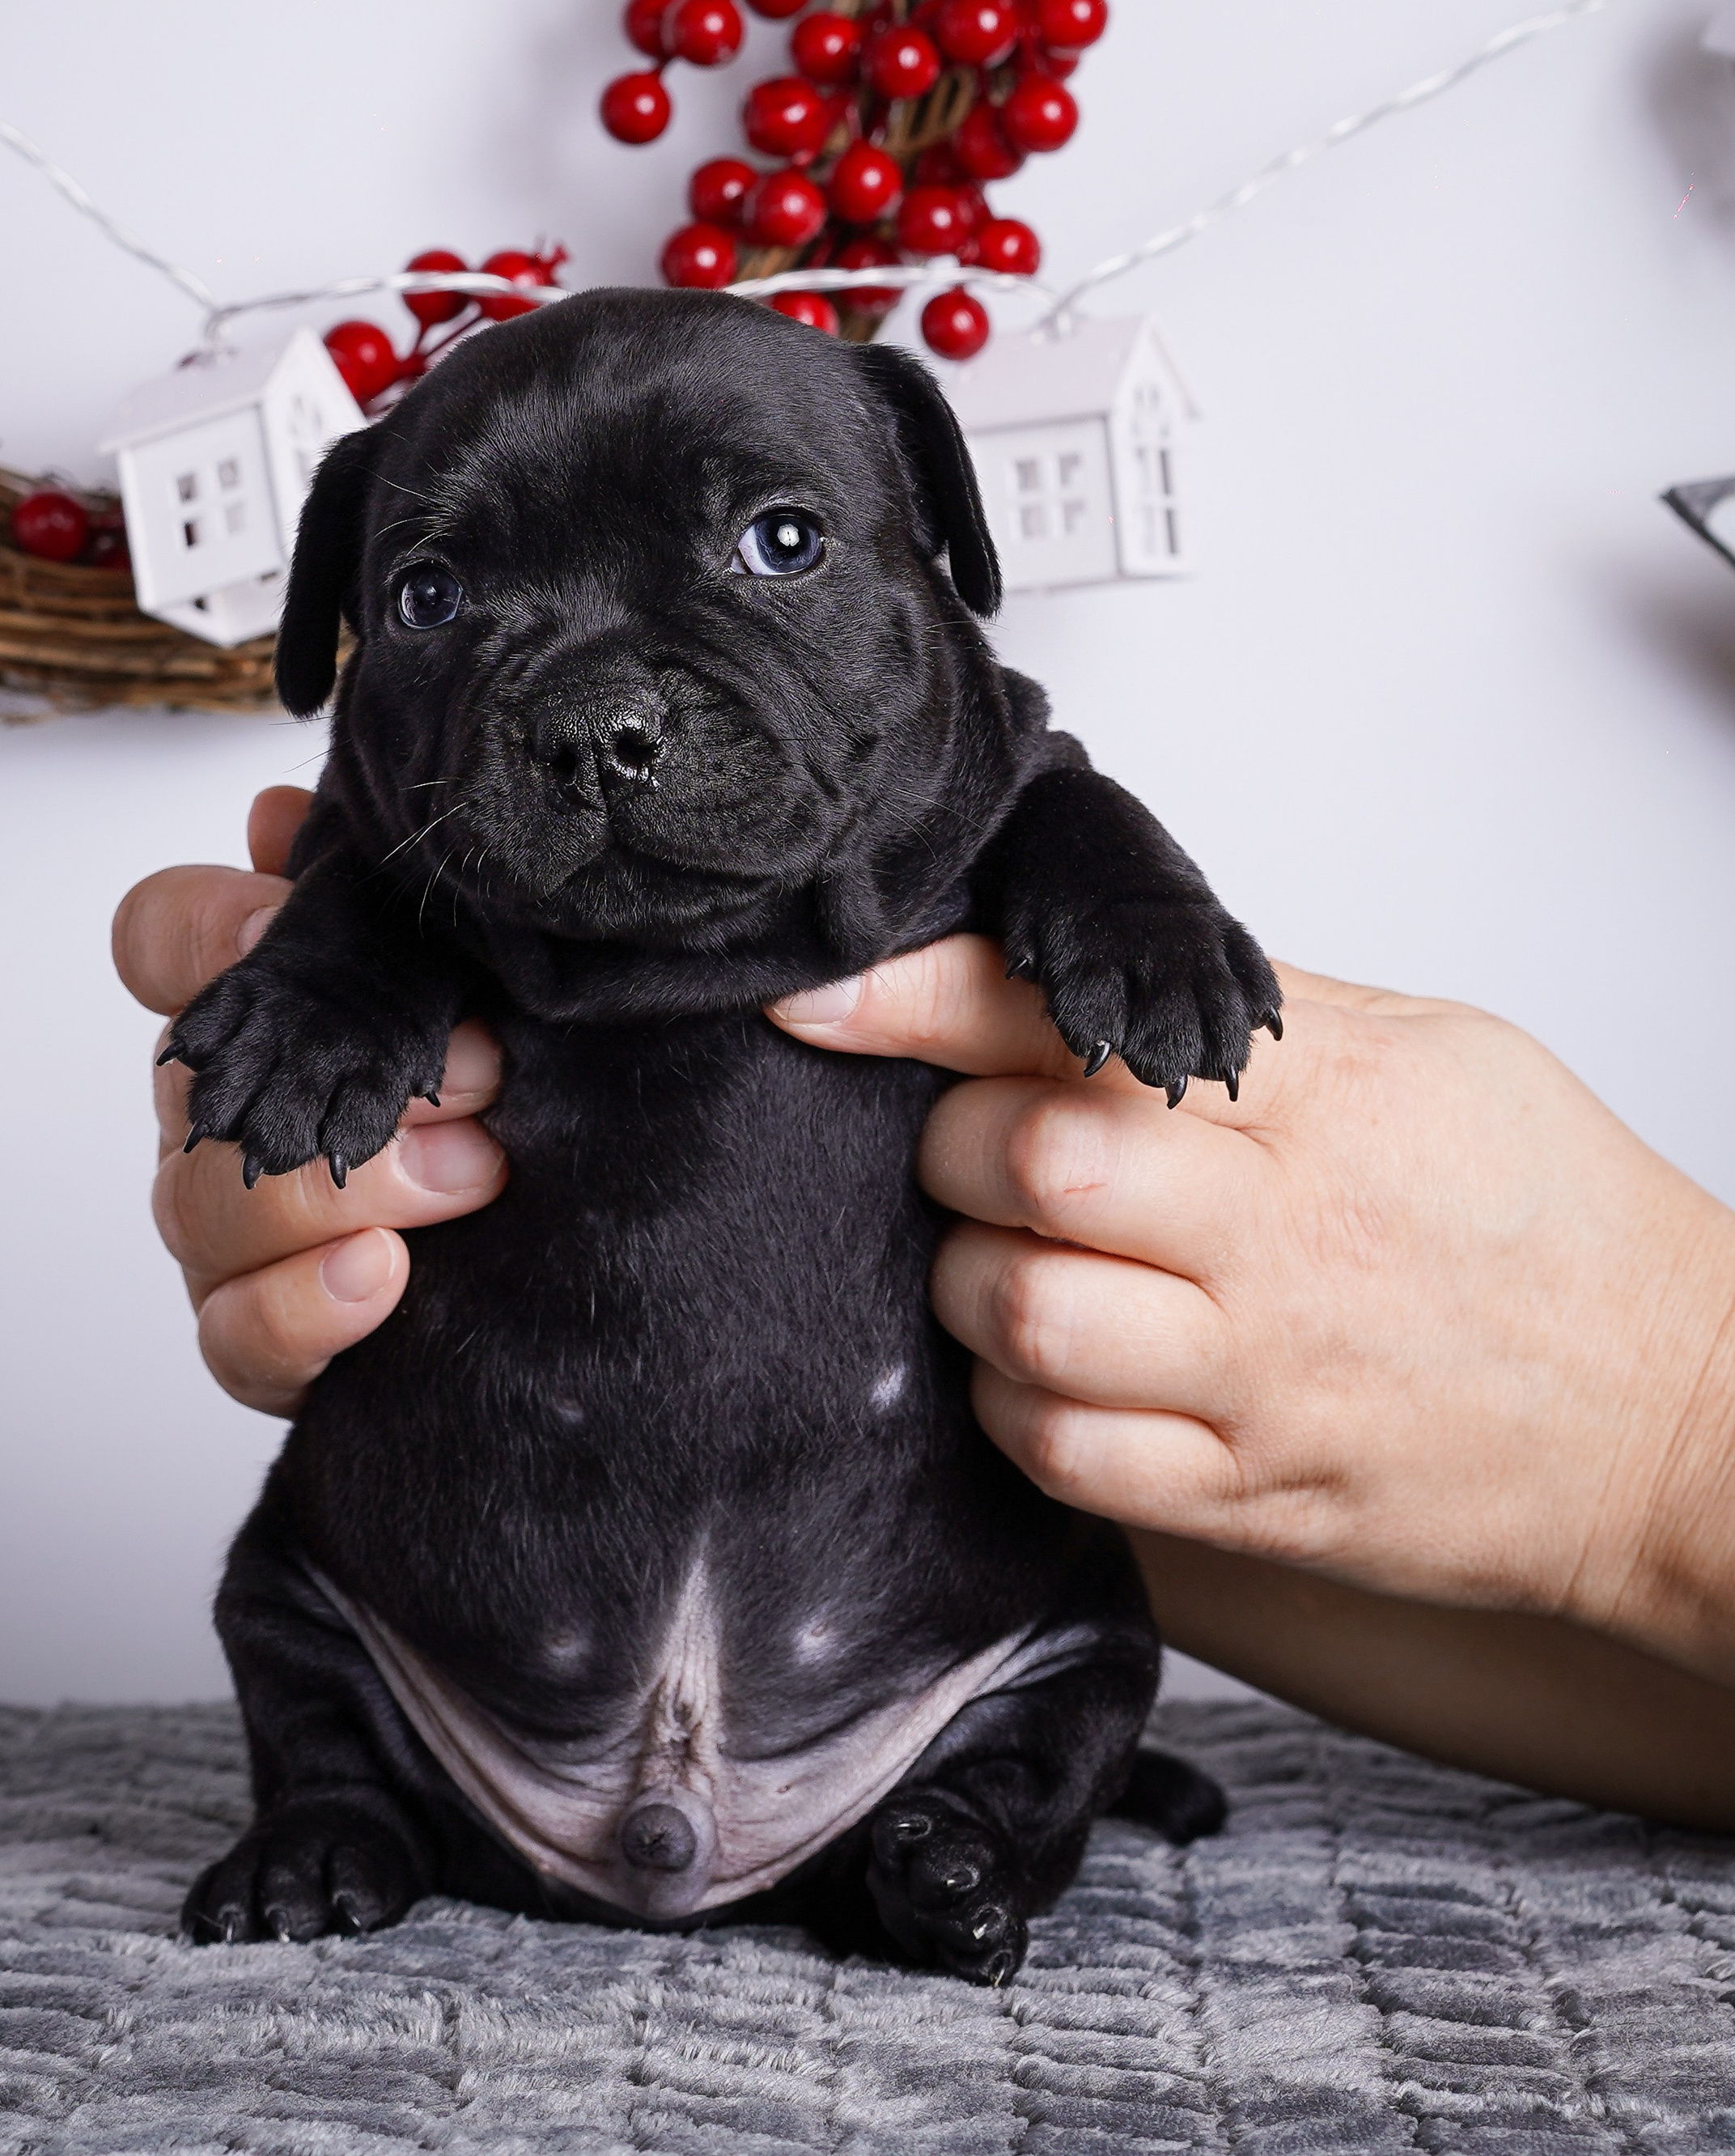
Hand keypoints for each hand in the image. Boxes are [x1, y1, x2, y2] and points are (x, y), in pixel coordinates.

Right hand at [112, 786, 505, 1414]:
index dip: (204, 928)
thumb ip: (387, 899)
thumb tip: (277, 812)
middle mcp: (225, 1114)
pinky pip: (235, 1336)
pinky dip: (301, 1308)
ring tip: (477, 1174)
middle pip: (187, 1084)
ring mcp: (233, 1234)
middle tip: (480, 1070)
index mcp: (261, 1008)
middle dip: (326, 1073)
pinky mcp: (269, 1338)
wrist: (588, 1239)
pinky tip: (383, 1278)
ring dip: (346, 1187)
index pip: (161, 937)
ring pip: (205, 1208)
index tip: (284, 930)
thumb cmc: (518, 1087)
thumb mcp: (482, 972)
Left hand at [769, 944, 1734, 1689]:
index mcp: (1317, 1094)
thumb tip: (1078, 968)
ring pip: (1015, 1316)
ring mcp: (1263, 1376)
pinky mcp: (1254, 1496)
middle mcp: (1280, 1233)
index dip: (910, 999)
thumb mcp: (1424, 1050)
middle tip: (971, 1148)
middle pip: (1018, 1167)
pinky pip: (1063, 1456)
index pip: (1067, 1018)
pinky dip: (1015, 1409)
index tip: (815, 993)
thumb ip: (1248, 1012)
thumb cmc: (1548, 1218)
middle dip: (948, 1147)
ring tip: (1007, 1259)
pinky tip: (1047, 1371)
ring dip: (968, 1281)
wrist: (1675, 1417)